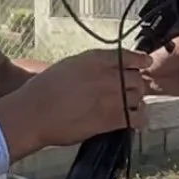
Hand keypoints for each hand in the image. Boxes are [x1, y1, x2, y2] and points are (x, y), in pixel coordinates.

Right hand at [5, 47, 150, 149]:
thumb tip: (103, 71)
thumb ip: (91, 66)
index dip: (140, 61)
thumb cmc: (43, 90)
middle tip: (131, 91)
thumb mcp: (69, 66)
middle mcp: (108, 76)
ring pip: (139, 98)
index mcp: (96, 59)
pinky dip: (138, 119)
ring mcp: (112, 97)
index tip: (144, 63)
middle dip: (136, 85)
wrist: (34, 113)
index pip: (129, 57)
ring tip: (130, 106)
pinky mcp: (111, 119)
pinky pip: (136, 118)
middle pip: (137, 78)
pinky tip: (133, 121)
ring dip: (136, 102)